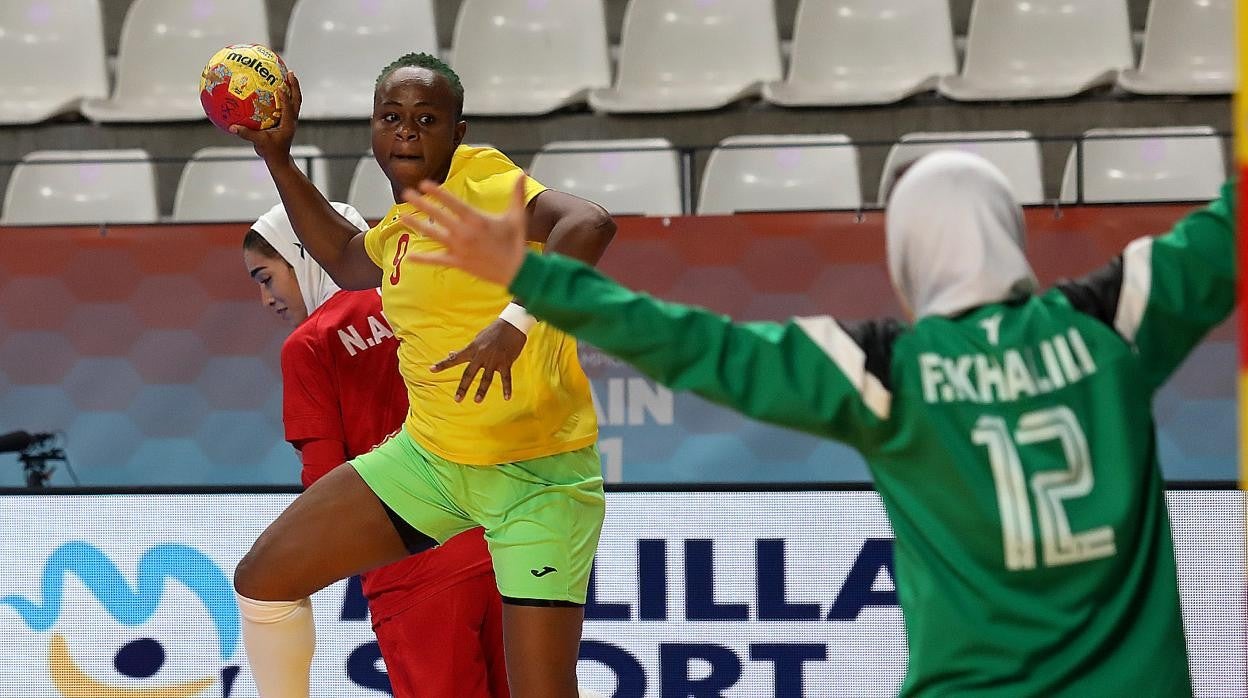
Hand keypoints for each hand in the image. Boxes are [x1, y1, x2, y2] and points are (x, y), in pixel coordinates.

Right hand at [230, 71, 300, 165]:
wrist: (279, 159)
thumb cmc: (270, 151)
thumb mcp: (258, 143)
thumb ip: (246, 134)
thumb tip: (232, 127)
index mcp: (287, 124)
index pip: (288, 108)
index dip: (285, 98)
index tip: (279, 87)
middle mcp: (291, 120)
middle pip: (297, 100)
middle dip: (294, 86)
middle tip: (290, 73)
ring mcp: (290, 119)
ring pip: (295, 101)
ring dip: (292, 87)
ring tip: (288, 74)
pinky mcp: (286, 119)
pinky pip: (287, 104)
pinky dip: (285, 94)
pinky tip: (275, 86)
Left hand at [399, 177, 528, 286]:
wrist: (517, 271)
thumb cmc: (516, 242)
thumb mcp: (517, 216)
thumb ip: (517, 194)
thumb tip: (523, 173)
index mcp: (477, 220)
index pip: (453, 202)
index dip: (438, 192)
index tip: (424, 184)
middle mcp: (465, 233)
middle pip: (438, 215)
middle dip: (421, 204)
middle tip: (406, 194)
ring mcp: (460, 248)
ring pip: (433, 234)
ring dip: (417, 225)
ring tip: (402, 217)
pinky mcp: (458, 263)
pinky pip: (437, 260)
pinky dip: (423, 259)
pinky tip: (409, 257)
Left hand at [433, 318, 527, 401]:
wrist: (512, 324)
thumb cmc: (493, 331)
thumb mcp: (477, 339)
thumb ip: (465, 349)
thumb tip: (450, 354)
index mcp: (472, 349)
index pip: (454, 358)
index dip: (442, 364)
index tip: (431, 370)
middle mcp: (481, 355)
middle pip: (469, 373)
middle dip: (463, 387)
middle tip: (457, 399)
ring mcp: (494, 359)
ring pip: (486, 378)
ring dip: (481, 390)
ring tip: (477, 400)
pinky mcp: (506, 362)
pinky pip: (506, 378)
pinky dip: (507, 388)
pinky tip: (507, 398)